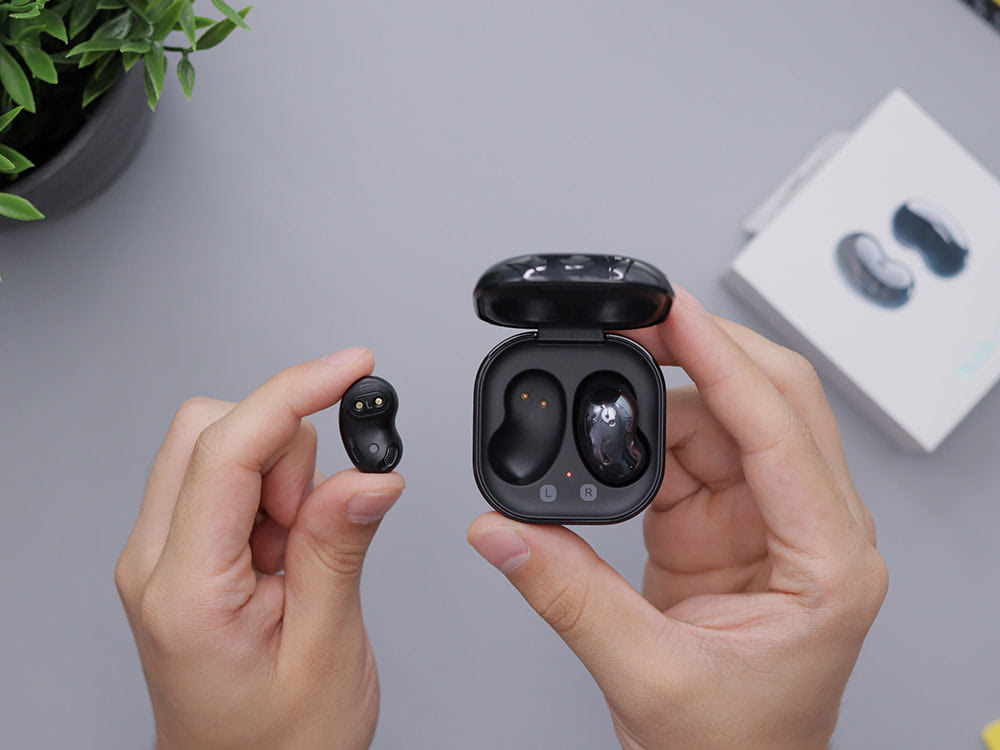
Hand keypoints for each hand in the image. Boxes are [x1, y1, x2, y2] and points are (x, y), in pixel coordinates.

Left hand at [115, 347, 404, 749]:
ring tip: (306, 555)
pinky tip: (292, 552)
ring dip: (283, 479)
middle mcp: (157, 562)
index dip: (293, 393)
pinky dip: (276, 497)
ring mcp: (165, 556)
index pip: (229, 450)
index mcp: (186, 588)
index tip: (348, 368)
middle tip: (319, 519)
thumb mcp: (327, 645)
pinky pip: (229, 482)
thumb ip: (341, 545)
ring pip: (222, 448)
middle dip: (285, 450)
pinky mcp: (185, 554)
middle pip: (211, 429)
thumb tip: (371, 473)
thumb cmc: (281, 741)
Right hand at [467, 289, 887, 749]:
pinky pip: (689, 454)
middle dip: (708, 352)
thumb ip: (568, 596)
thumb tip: (504, 531)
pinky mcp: (724, 525)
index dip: (722, 362)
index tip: (674, 314)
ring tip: (604, 393)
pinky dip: (646, 437)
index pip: (780, 433)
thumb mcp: (647, 677)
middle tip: (645, 320)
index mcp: (827, 563)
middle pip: (771, 401)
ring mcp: (765, 522)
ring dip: (667, 399)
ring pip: (724, 419)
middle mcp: (809, 529)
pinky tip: (614, 437)